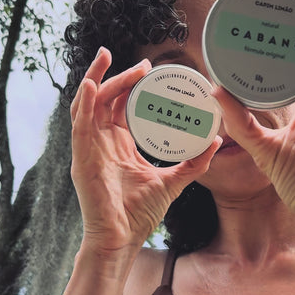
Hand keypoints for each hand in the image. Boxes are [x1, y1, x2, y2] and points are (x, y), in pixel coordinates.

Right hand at [70, 48, 221, 253]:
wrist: (122, 238)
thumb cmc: (140, 214)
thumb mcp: (172, 182)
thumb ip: (193, 163)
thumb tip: (215, 142)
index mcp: (119, 145)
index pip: (120, 106)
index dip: (131, 85)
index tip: (149, 70)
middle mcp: (102, 142)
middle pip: (104, 98)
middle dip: (117, 75)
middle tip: (140, 64)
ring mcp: (89, 148)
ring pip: (88, 103)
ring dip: (96, 78)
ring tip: (107, 57)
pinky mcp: (81, 157)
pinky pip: (79, 123)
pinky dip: (83, 102)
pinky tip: (90, 84)